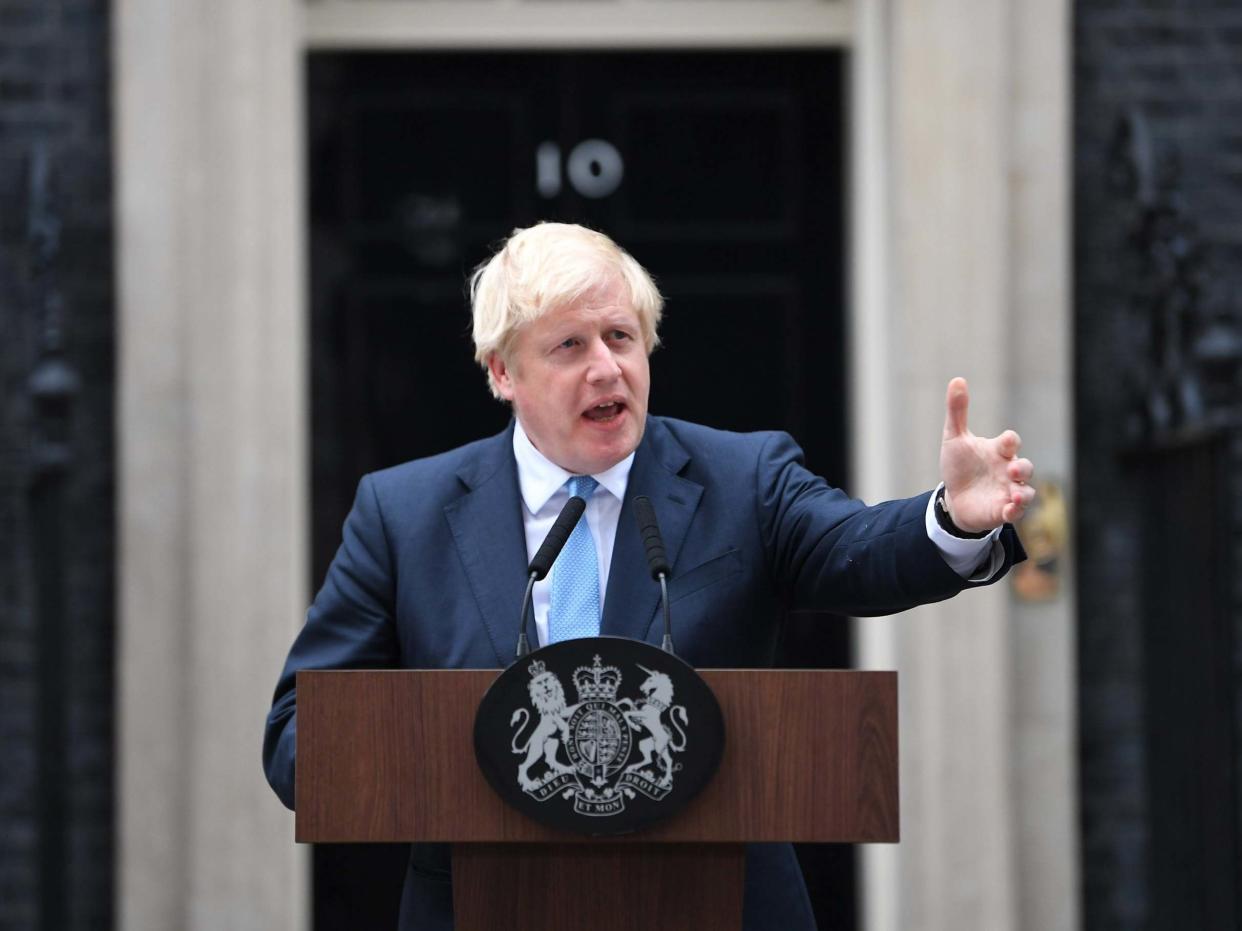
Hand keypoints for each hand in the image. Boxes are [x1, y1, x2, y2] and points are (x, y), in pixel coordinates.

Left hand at [939, 377, 1034, 532]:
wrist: (954, 497)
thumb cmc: (959, 466)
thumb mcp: (954, 438)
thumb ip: (958, 411)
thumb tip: (957, 379)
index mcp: (998, 451)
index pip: (1011, 442)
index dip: (1011, 441)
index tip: (1005, 442)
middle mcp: (1008, 470)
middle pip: (1026, 467)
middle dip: (1023, 467)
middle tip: (1012, 468)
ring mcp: (1008, 491)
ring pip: (1026, 491)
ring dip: (1023, 493)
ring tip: (1014, 494)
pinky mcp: (1003, 510)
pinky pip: (1017, 512)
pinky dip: (1015, 511)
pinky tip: (1008, 509)